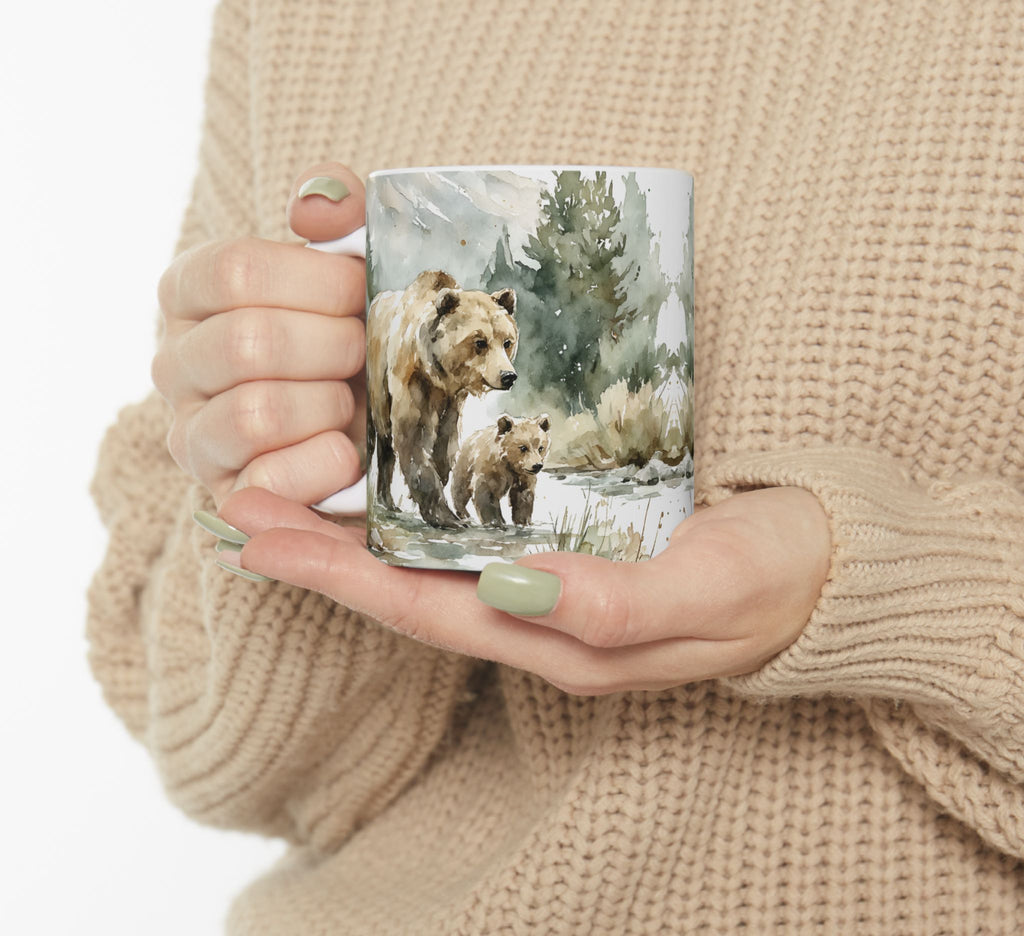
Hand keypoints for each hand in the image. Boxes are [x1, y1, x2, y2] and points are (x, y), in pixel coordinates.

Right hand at [152, 163, 367, 507]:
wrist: (373, 420)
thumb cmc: (354, 330)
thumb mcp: (353, 260)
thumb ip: (339, 211)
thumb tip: (316, 207)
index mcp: (191, 292)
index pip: (235, 271)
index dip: (319, 282)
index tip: (361, 293)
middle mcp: (174, 362)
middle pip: (250, 343)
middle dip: (335, 347)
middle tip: (365, 352)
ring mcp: (192, 434)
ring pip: (256, 413)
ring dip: (330, 405)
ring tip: (351, 401)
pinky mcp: (225, 494)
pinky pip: (269, 480)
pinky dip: (325, 463)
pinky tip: (348, 451)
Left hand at [215, 485, 830, 694]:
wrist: (824, 569)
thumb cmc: (771, 578)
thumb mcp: (708, 590)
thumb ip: (614, 600)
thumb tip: (512, 587)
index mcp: (560, 637)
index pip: (423, 609)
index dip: (336, 576)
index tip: (258, 536)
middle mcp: (540, 618)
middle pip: (407, 590)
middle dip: (320, 553)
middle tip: (239, 504)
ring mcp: (551, 586)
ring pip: (430, 567)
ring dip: (355, 534)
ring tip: (287, 493)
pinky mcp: (570, 550)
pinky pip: (471, 541)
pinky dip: (414, 516)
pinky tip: (390, 487)